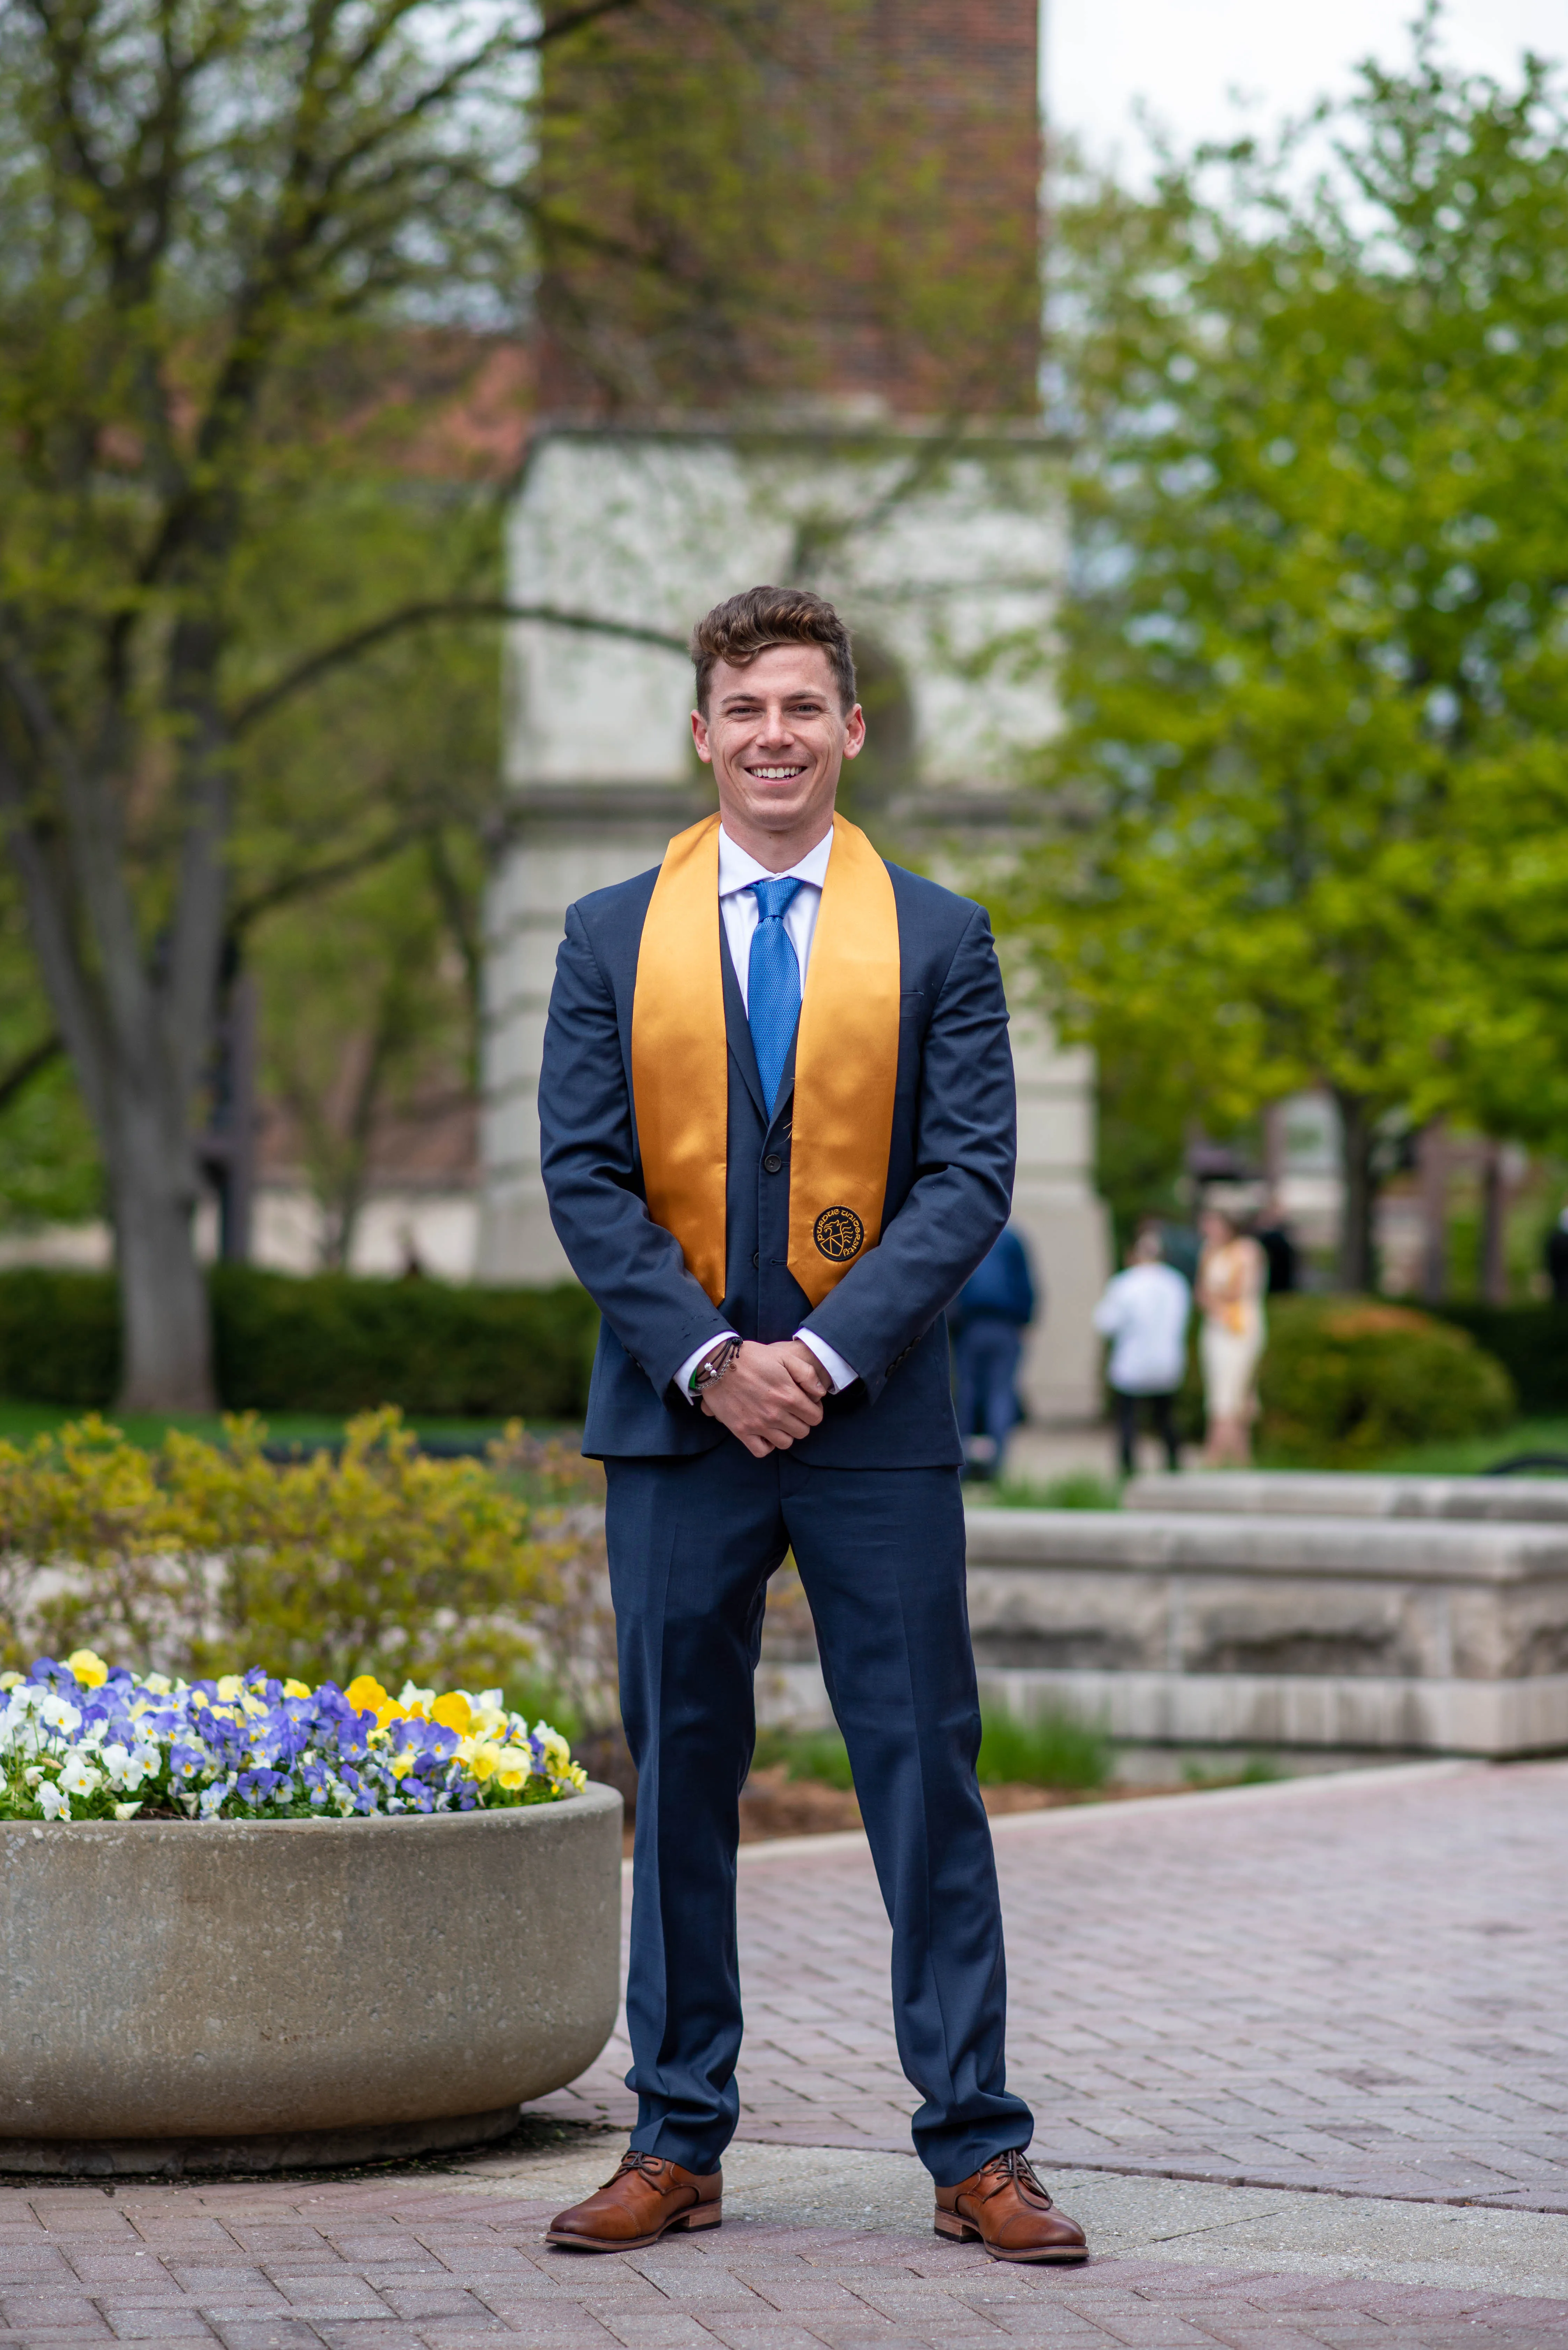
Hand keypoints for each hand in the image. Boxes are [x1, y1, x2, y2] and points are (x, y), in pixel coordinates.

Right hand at [699, 1339, 825, 1456]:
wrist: (717, 1362)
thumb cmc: (752, 1357)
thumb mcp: (784, 1356)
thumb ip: (807, 1374)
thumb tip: (820, 1394)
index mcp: (789, 1395)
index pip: (815, 1417)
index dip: (814, 1411)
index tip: (806, 1405)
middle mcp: (776, 1414)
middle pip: (802, 1432)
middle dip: (801, 1422)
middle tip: (792, 1412)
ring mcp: (758, 1425)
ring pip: (785, 1443)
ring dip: (785, 1433)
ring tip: (779, 1422)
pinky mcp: (741, 1431)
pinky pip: (761, 1451)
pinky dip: (766, 1445)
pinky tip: (765, 1433)